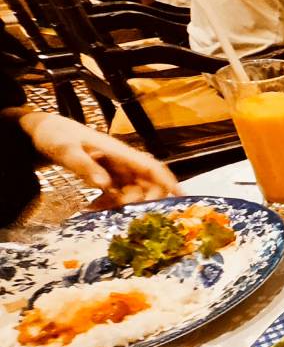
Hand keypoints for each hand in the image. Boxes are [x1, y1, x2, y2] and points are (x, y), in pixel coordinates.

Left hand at [22, 112, 180, 204]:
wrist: (40, 133)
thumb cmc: (55, 136)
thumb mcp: (67, 150)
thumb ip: (86, 167)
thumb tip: (106, 185)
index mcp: (119, 151)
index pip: (151, 166)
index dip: (167, 181)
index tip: (181, 196)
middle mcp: (122, 161)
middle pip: (146, 182)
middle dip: (142, 199)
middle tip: (129, 213)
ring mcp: (114, 169)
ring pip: (130, 190)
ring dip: (120, 204)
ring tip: (98, 210)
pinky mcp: (105, 176)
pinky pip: (115, 193)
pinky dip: (107, 203)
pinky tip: (91, 208)